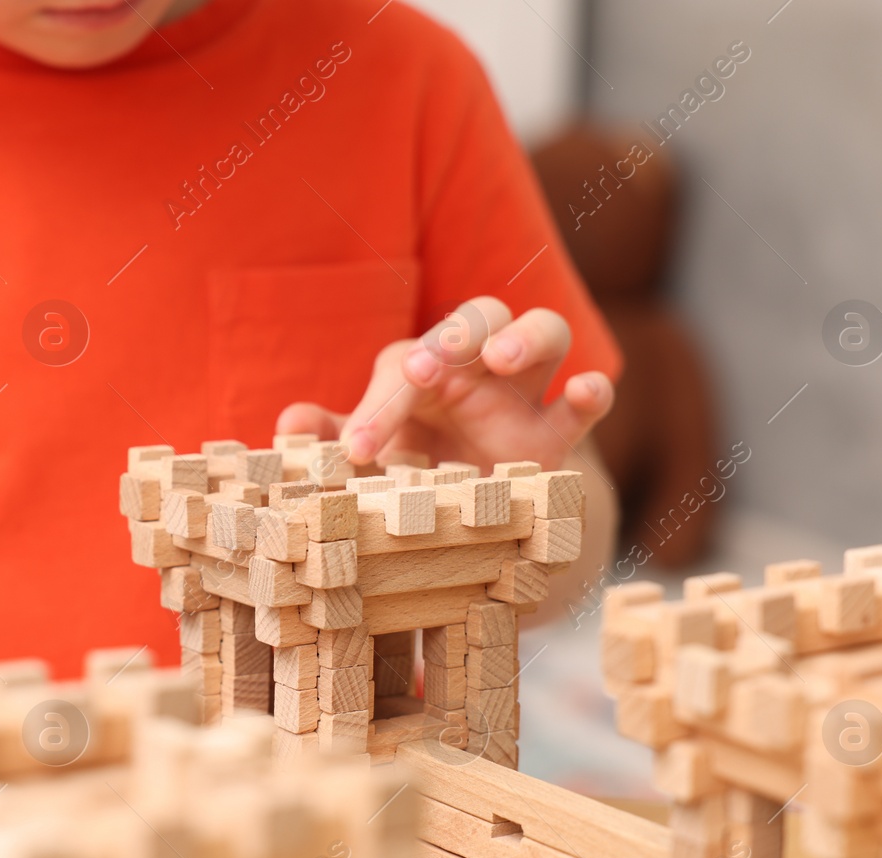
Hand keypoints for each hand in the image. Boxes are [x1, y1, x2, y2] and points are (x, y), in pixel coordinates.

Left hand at [276, 296, 613, 471]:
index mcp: (426, 366)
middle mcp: (478, 367)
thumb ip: (333, 436)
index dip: (380, 404)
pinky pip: (588, 400)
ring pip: (545, 330)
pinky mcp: (559, 433)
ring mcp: (524, 394)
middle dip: (453, 336)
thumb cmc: (409, 468)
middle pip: (480, 316)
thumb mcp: (370, 455)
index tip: (358, 450)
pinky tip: (584, 390)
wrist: (465, 517)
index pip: (407, 363)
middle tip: (425, 369)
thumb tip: (288, 422)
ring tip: (501, 359)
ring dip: (524, 336)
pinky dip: (592, 390)